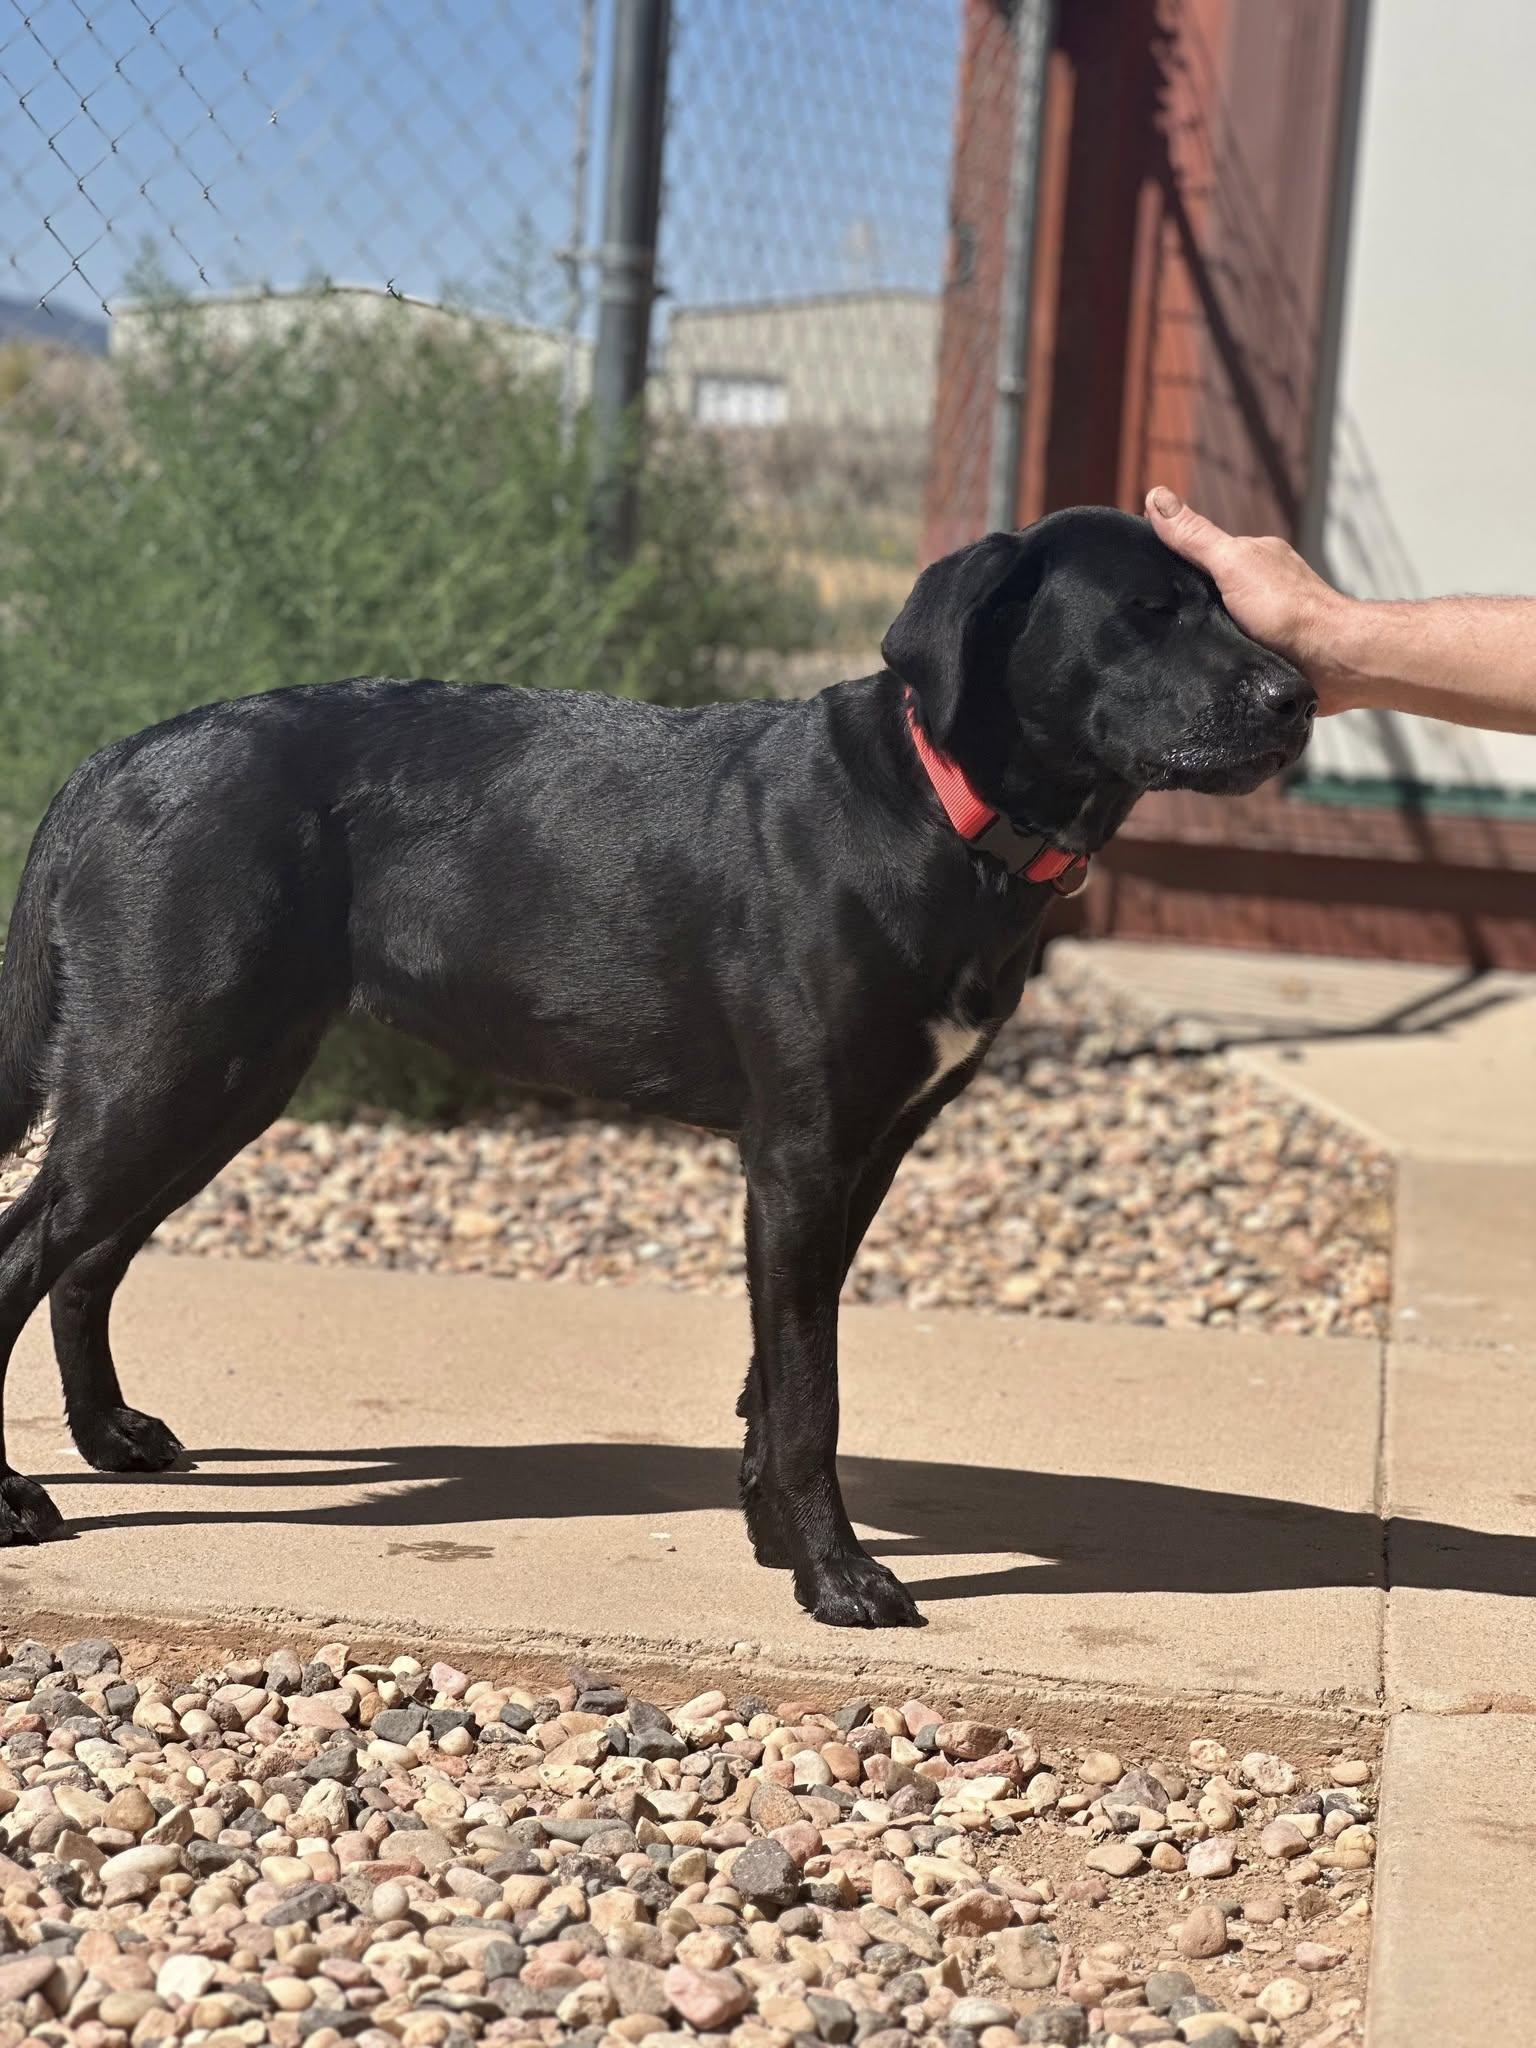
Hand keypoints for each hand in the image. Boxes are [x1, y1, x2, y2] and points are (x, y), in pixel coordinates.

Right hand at [1144, 486, 1357, 712]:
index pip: (1198, 552)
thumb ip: (1195, 537)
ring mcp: (1264, 619)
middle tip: (1153, 619)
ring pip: (1219, 622)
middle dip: (1183, 603)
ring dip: (1201, 634)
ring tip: (1173, 646)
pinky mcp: (1268, 653)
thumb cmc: (1286, 608)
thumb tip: (1155, 495)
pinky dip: (1218, 655)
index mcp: (1250, 556)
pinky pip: (1232, 650)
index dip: (1169, 562)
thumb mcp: (1231, 564)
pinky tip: (1204, 664)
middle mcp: (1258, 584)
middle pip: (1206, 589)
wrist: (1332, 659)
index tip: (1140, 579)